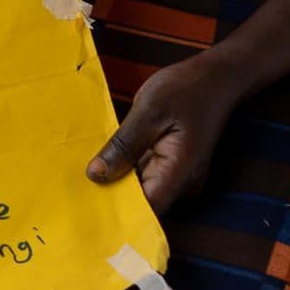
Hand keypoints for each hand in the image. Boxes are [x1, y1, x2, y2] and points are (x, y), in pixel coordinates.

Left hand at [86, 51, 247, 213]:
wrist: (215, 77)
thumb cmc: (186, 90)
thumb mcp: (148, 112)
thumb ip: (123, 145)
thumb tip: (96, 175)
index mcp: (179, 173)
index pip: (146, 209)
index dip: (116, 211)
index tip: (86, 204)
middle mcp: (181, 182)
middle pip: (142, 201)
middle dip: (111, 194)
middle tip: (74, 187)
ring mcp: (177, 174)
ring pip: (141, 187)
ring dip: (116, 179)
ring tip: (81, 175)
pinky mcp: (171, 164)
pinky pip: (144, 172)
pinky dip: (125, 166)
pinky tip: (102, 159)